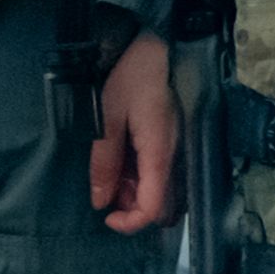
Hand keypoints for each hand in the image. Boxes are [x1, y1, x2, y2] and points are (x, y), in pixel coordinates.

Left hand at [89, 31, 177, 234]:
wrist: (155, 51)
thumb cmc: (130, 79)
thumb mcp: (107, 119)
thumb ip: (105, 162)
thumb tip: (100, 201)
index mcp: (159, 154)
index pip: (153, 208)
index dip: (130, 222)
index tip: (105, 218)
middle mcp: (172, 158)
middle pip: (160, 205)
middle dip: (131, 208)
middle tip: (104, 189)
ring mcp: (173, 151)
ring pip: (158, 191)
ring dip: (133, 192)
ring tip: (108, 170)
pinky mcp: (169, 143)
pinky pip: (157, 173)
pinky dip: (138, 177)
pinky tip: (120, 158)